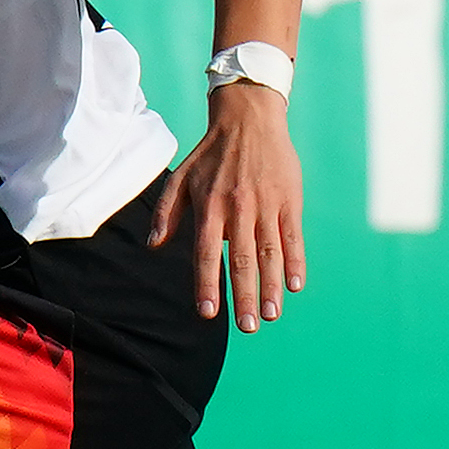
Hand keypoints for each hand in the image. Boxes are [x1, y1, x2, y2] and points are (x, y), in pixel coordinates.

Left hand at [149, 80, 303, 329]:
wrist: (249, 121)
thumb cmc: (209, 155)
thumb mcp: (180, 179)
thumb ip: (165, 214)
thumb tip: (153, 247)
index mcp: (209, 207)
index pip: (206, 253)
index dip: (207, 284)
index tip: (208, 313)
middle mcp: (238, 209)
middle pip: (241, 260)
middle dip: (244, 295)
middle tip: (249, 327)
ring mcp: (266, 205)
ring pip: (270, 253)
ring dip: (272, 286)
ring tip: (272, 315)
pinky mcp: (289, 200)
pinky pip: (293, 236)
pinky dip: (295, 261)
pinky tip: (295, 285)